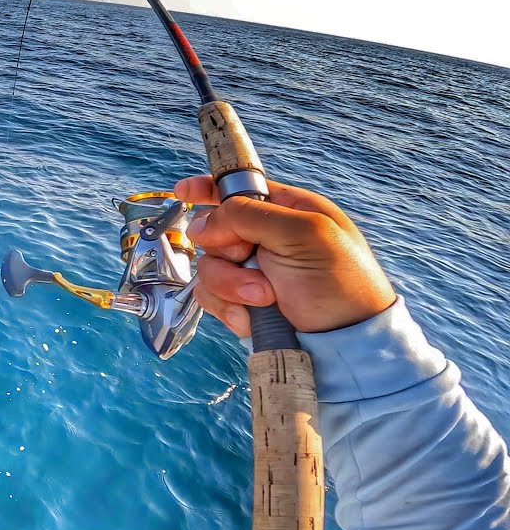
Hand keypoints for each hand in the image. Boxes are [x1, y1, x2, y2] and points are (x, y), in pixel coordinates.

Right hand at [174, 175, 395, 336]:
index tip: (182, 192)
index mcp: (284, 209)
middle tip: (248, 261)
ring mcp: (251, 272)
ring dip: (231, 285)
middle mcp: (264, 238)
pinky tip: (253, 317)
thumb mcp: (302, 233)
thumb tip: (202, 223)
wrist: (347, 341)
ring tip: (265, 298)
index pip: (238, 189)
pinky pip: (212, 297)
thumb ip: (249, 215)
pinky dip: (229, 308)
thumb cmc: (339, 281)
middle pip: (213, 232)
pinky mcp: (242, 302)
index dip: (207, 189)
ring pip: (208, 267)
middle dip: (226, 252)